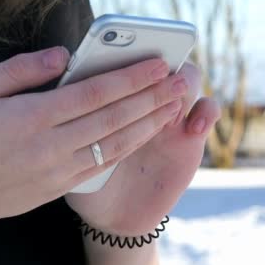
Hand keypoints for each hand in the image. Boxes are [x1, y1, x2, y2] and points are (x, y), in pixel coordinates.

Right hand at [0, 47, 187, 250]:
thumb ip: (21, 70)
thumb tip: (63, 57)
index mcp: (31, 118)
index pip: (95, 93)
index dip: (132, 77)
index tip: (158, 64)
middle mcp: (50, 147)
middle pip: (114, 118)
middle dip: (152, 98)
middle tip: (181, 82)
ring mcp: (56, 172)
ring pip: (115, 145)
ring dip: (149, 124)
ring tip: (173, 107)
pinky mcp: (57, 188)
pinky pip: (101, 167)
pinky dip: (127, 148)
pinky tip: (143, 135)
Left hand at [66, 63, 219, 235]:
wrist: (110, 218)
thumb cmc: (83, 180)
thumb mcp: (62, 150)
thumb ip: (58, 113)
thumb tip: (60, 60)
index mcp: (112, 100)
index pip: (121, 64)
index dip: (122, 53)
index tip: (121, 46)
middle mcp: (142, 104)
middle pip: (157, 69)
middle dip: (155, 65)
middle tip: (154, 64)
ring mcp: (169, 120)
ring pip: (186, 84)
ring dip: (182, 83)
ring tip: (176, 89)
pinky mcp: (190, 142)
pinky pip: (205, 117)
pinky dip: (206, 112)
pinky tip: (195, 124)